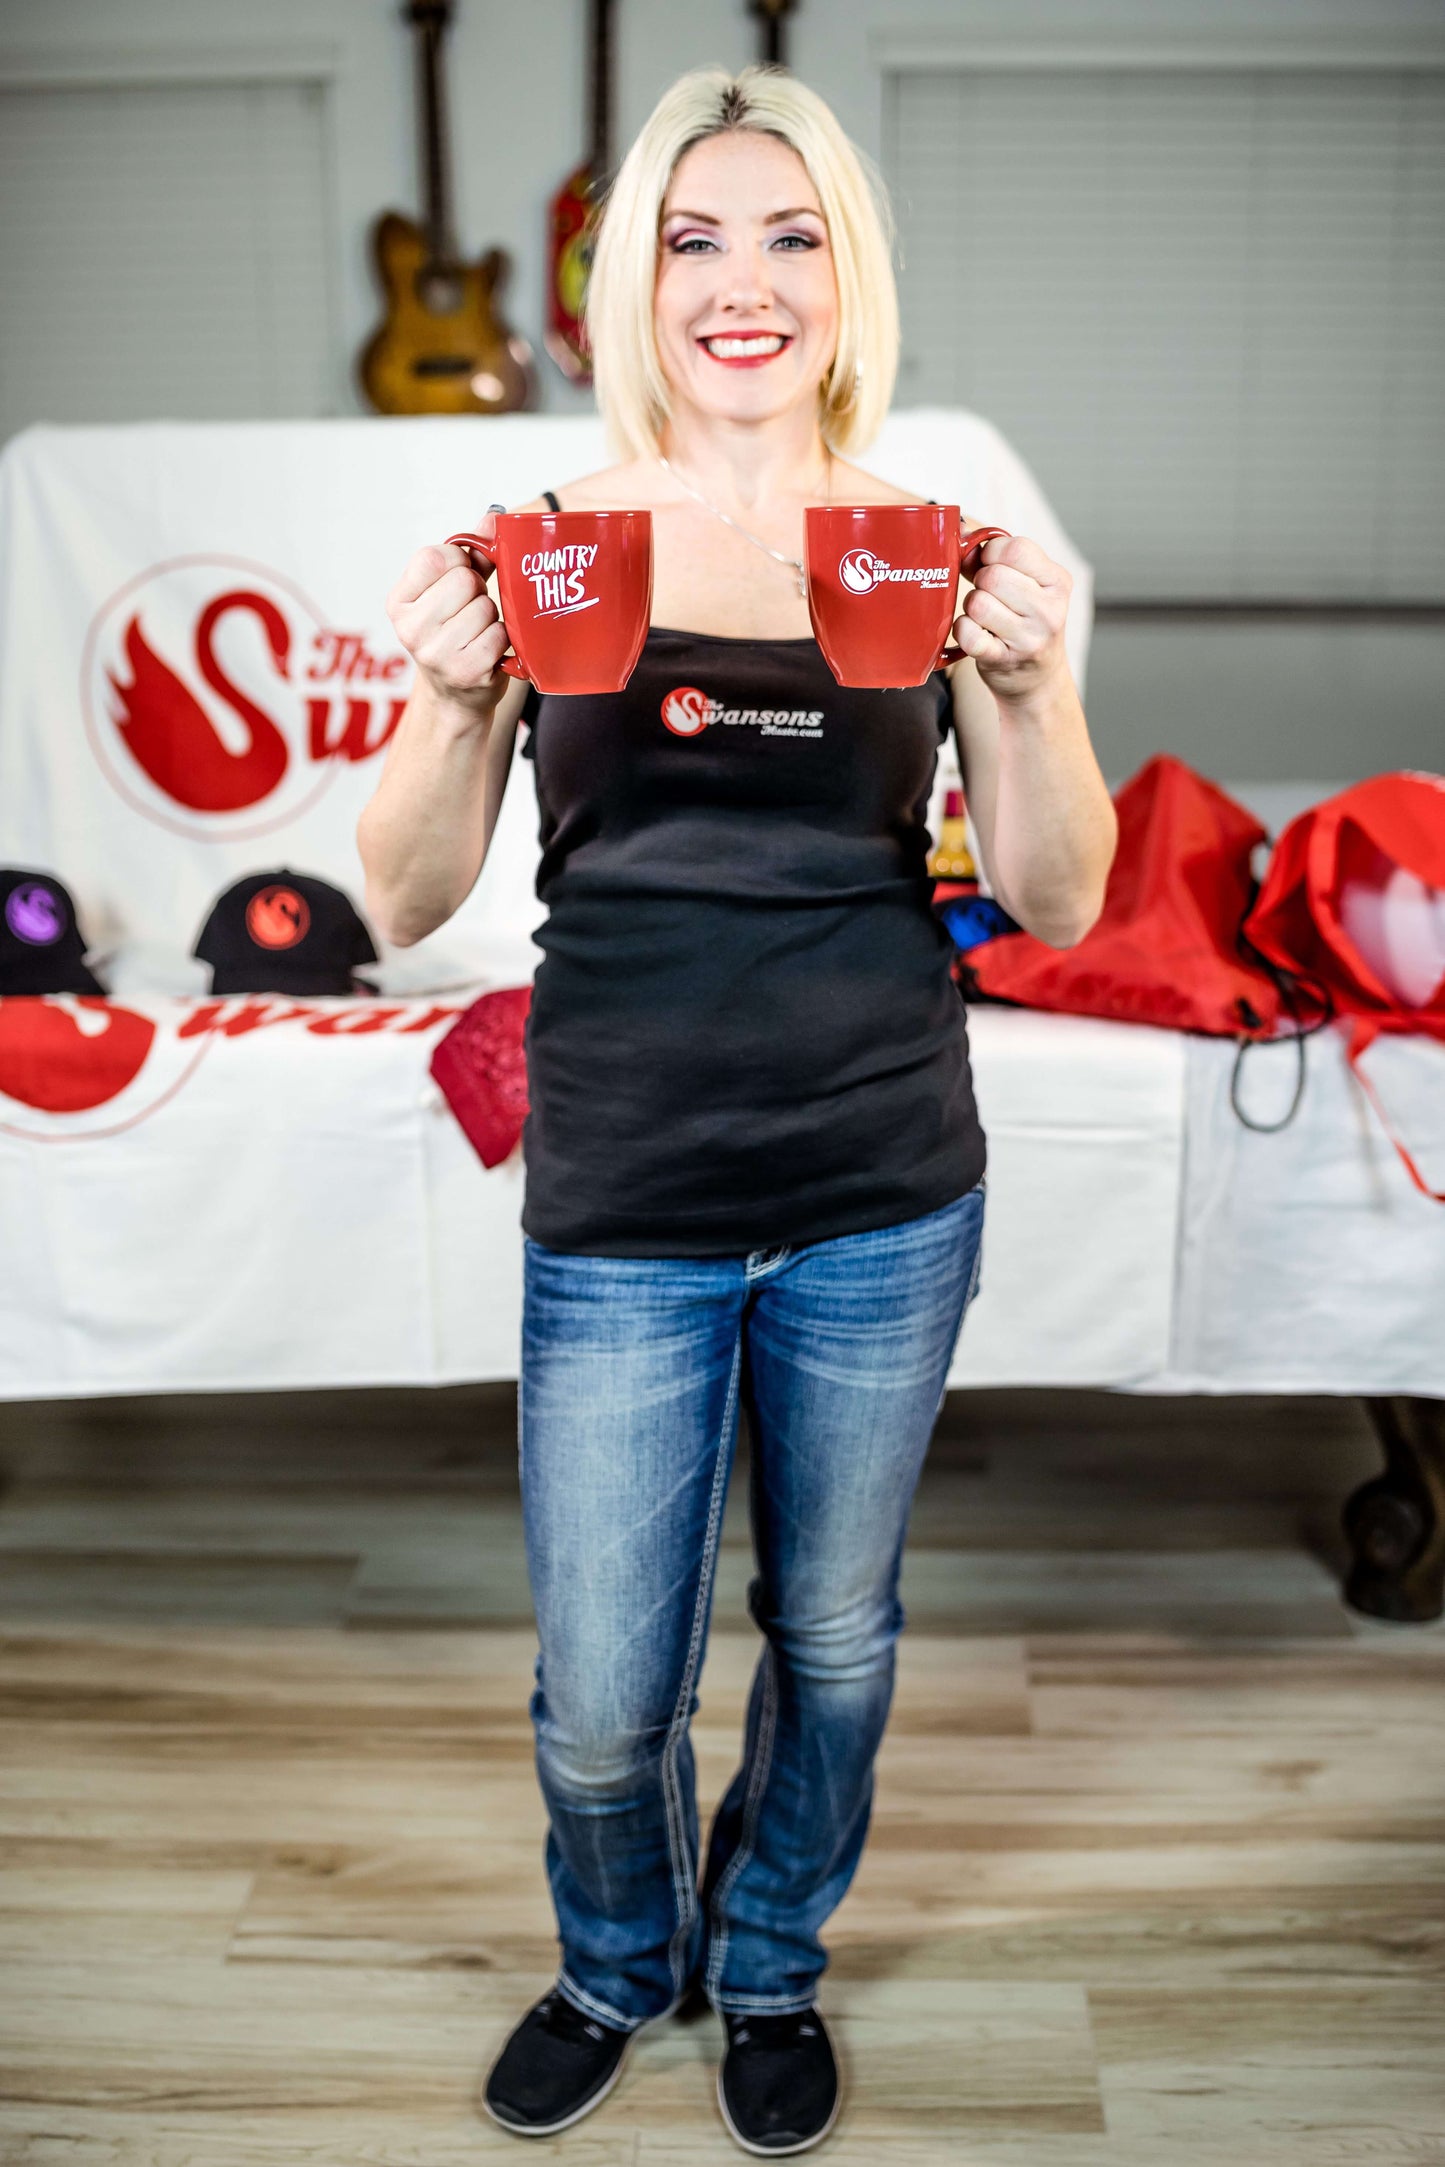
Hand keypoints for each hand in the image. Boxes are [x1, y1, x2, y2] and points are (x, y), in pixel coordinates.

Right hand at [385, 511, 509, 717]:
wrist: (456, 696)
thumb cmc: (456, 633)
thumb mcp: (451, 591)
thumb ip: (473, 552)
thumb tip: (495, 516)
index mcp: (399, 602)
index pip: (433, 557)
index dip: (458, 562)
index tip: (459, 579)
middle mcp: (409, 628)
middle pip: (464, 581)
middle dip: (478, 592)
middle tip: (472, 611)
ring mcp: (434, 653)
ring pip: (485, 608)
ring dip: (491, 618)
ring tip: (479, 633)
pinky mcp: (464, 672)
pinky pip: (498, 636)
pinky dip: (502, 640)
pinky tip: (489, 651)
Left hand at [950, 530, 1072, 702]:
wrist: (1039, 679)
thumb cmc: (1027, 623)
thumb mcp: (1028, 585)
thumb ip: (996, 559)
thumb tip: (962, 540)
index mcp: (1058, 582)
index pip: (1016, 548)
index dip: (992, 553)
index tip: (991, 565)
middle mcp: (1048, 610)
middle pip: (993, 576)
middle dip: (980, 582)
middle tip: (989, 596)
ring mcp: (1028, 638)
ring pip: (978, 603)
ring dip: (972, 607)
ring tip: (984, 617)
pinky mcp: (1003, 660)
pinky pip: (967, 633)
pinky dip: (963, 630)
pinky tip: (974, 633)